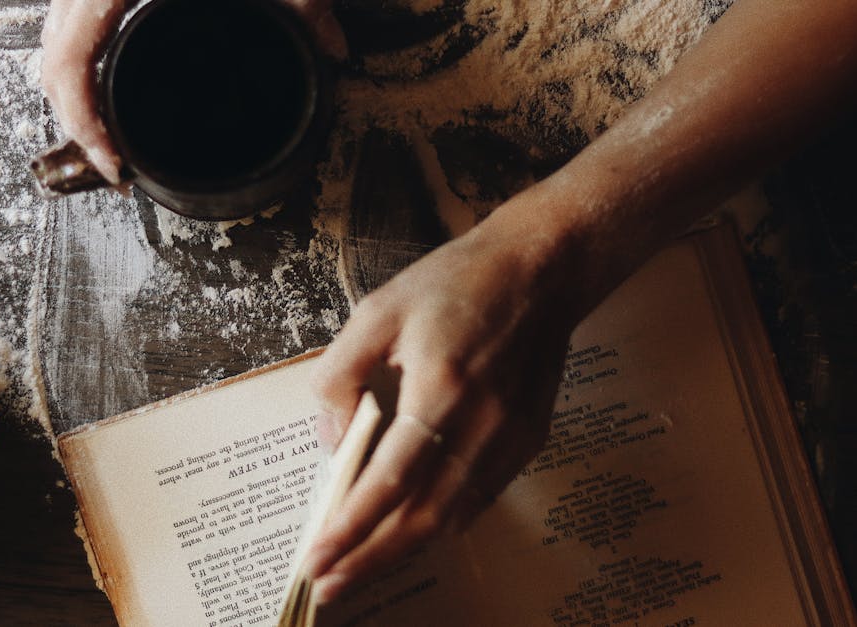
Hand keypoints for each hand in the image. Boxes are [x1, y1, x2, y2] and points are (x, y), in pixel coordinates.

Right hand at [40, 0, 345, 184]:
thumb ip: (305, 2)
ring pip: (51, 32)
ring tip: (107, 128)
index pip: (68, 61)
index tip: (115, 164)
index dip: (82, 123)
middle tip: (113, 162)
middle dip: (74, 118)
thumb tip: (332, 52)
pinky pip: (69, 10)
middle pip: (48, 56)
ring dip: (73, 86)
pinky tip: (110, 68)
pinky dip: (82, 48)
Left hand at [306, 197, 595, 603]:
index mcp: (440, 388)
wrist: (541, 269)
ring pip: (453, 517)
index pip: (388, 482)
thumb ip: (340, 377)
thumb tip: (332, 444)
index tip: (315, 562)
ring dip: (404, 550)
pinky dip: (442, 523)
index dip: (349, 530)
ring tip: (361, 568)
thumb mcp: (376, 313)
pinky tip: (413, 531)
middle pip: (421, 517)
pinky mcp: (529, 439)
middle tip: (328, 587)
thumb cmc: (455, 283)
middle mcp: (482, 424)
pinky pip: (480, 498)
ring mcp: (512, 437)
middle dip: (370, 559)